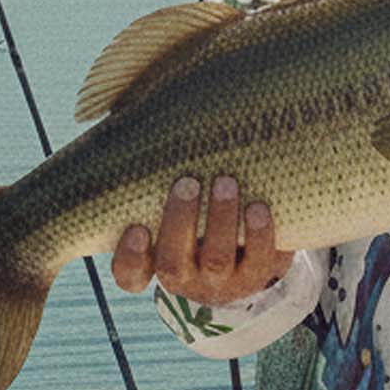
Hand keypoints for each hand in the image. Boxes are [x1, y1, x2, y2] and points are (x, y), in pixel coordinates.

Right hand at [111, 175, 295, 305]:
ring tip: (226, 182)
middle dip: (179, 222)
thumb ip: (157, 174)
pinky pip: (259, 260)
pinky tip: (259, 207)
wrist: (249, 248)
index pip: (130, 274)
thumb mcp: (175, 201)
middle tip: (187, 183)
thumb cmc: (199, 212)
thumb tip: (143, 109)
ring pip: (216, 260)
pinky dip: (259, 233)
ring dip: (220, 219)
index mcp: (155, 262)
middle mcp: (186, 277)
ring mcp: (222, 281)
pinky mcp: (258, 275)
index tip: (137, 228)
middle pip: (173, 263)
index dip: (130, 256)